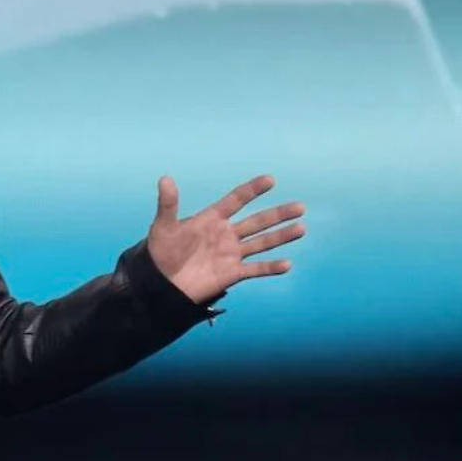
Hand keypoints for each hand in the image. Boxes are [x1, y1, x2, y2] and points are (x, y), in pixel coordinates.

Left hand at [147, 174, 304, 303]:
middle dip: (278, 214)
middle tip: (300, 206)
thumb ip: (168, 204)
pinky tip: (287, 264)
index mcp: (211, 219)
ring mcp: (230, 253)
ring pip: (261, 242)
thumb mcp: (163, 226)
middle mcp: (225, 234)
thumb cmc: (160, 252)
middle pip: (256, 221)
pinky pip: (255, 268)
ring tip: (301, 228)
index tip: (271, 180)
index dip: (252, 190)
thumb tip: (165, 179)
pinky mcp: (232, 273)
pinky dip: (270, 267)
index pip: (236, 200)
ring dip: (281, 236)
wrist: (161, 282)